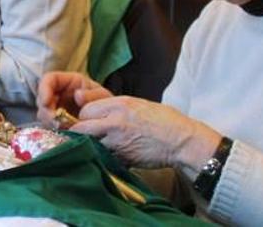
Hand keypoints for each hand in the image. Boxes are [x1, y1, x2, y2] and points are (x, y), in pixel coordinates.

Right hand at [36, 72, 112, 125]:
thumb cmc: (106, 103)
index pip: (49, 79)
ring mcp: (56, 108)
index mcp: (68, 81)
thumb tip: (77, 95)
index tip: (46, 103)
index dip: (44, 89)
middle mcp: (59, 94)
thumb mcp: (103, 96)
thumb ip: (92, 95)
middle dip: (46, 111)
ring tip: (63, 128)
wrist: (108, 120)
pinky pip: (48, 125)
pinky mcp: (57, 122)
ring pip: (43, 113)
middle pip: (42, 98)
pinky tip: (63, 132)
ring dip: (49, 121)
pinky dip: (53, 129)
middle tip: (55, 121)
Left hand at [70, 96, 221, 171]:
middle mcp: (115, 121)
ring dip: (91, 146)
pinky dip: (104, 157)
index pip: (85, 110)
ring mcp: (118, 141)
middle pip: (81, 128)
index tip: (89, 121)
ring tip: (100, 145)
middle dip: (81, 132)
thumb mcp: (138, 104)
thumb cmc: (163, 121)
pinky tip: (113, 154)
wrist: (182, 141)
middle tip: (88, 135)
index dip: (85, 117)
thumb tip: (93, 109)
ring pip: (90, 144)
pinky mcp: (123, 157)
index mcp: (119, 104)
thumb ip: (114, 106)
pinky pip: (104, 157)